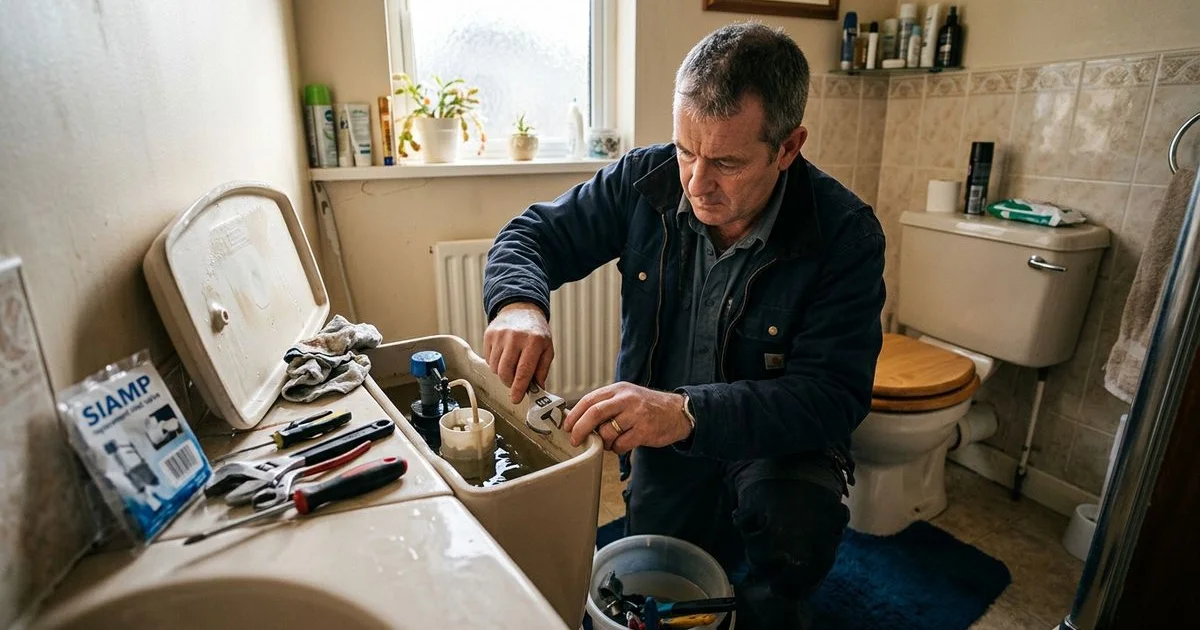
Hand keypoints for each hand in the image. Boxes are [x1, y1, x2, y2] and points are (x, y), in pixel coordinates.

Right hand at [484, 302, 553, 403]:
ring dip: (502, 373)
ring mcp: (500, 335)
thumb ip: (542, 370)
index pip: (523, 371)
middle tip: (515, 383)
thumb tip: (537, 390)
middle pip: (505, 372)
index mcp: (534, 341)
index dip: (519, 388)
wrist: (521, 309)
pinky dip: (495, 363)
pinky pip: (488, 359)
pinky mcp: (489, 335)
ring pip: (495, 367)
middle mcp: (515, 337)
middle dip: (509, 383)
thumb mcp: (547, 349)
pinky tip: (504, 355)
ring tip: (512, 364)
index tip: (516, 399)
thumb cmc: (536, 331)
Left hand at [563, 382, 691, 453]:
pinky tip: (623, 445)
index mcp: (619, 389)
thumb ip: (606, 405)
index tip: (566, 426)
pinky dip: (617, 449)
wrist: (678, 412)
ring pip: (607, 432)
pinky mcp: (644, 431)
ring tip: (610, 441)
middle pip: (594, 413)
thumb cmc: (648, 407)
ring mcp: (636, 415)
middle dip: (580, 429)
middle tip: (574, 440)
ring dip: (603, 442)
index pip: (589, 399)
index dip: (574, 415)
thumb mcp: (627, 397)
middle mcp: (627, 399)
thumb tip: (578, 420)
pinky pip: (621, 445)